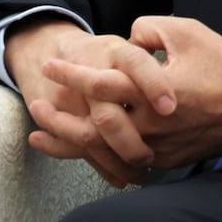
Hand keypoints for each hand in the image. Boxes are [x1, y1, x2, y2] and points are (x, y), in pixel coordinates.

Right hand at [5, 18, 175, 187]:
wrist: (44, 49)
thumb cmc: (101, 53)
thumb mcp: (128, 43)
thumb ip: (151, 54)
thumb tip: (177, 86)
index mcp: (114, 52)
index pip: (136, 63)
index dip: (153, 83)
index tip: (169, 107)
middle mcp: (91, 75)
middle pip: (108, 114)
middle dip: (130, 142)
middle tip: (150, 157)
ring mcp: (72, 99)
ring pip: (91, 137)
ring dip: (118, 161)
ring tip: (141, 173)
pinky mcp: (58, 118)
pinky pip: (79, 148)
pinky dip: (102, 166)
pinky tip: (122, 177)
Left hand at [42, 15, 221, 168]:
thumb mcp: (187, 32)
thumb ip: (149, 30)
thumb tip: (127, 40)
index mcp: (154, 92)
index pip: (101, 85)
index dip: (71, 74)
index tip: (51, 64)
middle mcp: (152, 125)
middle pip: (93, 127)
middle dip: (60, 115)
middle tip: (37, 103)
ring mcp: (158, 147)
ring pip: (104, 152)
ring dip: (69, 142)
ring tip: (43, 134)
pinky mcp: (165, 160)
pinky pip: (123, 162)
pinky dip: (96, 156)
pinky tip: (80, 149)